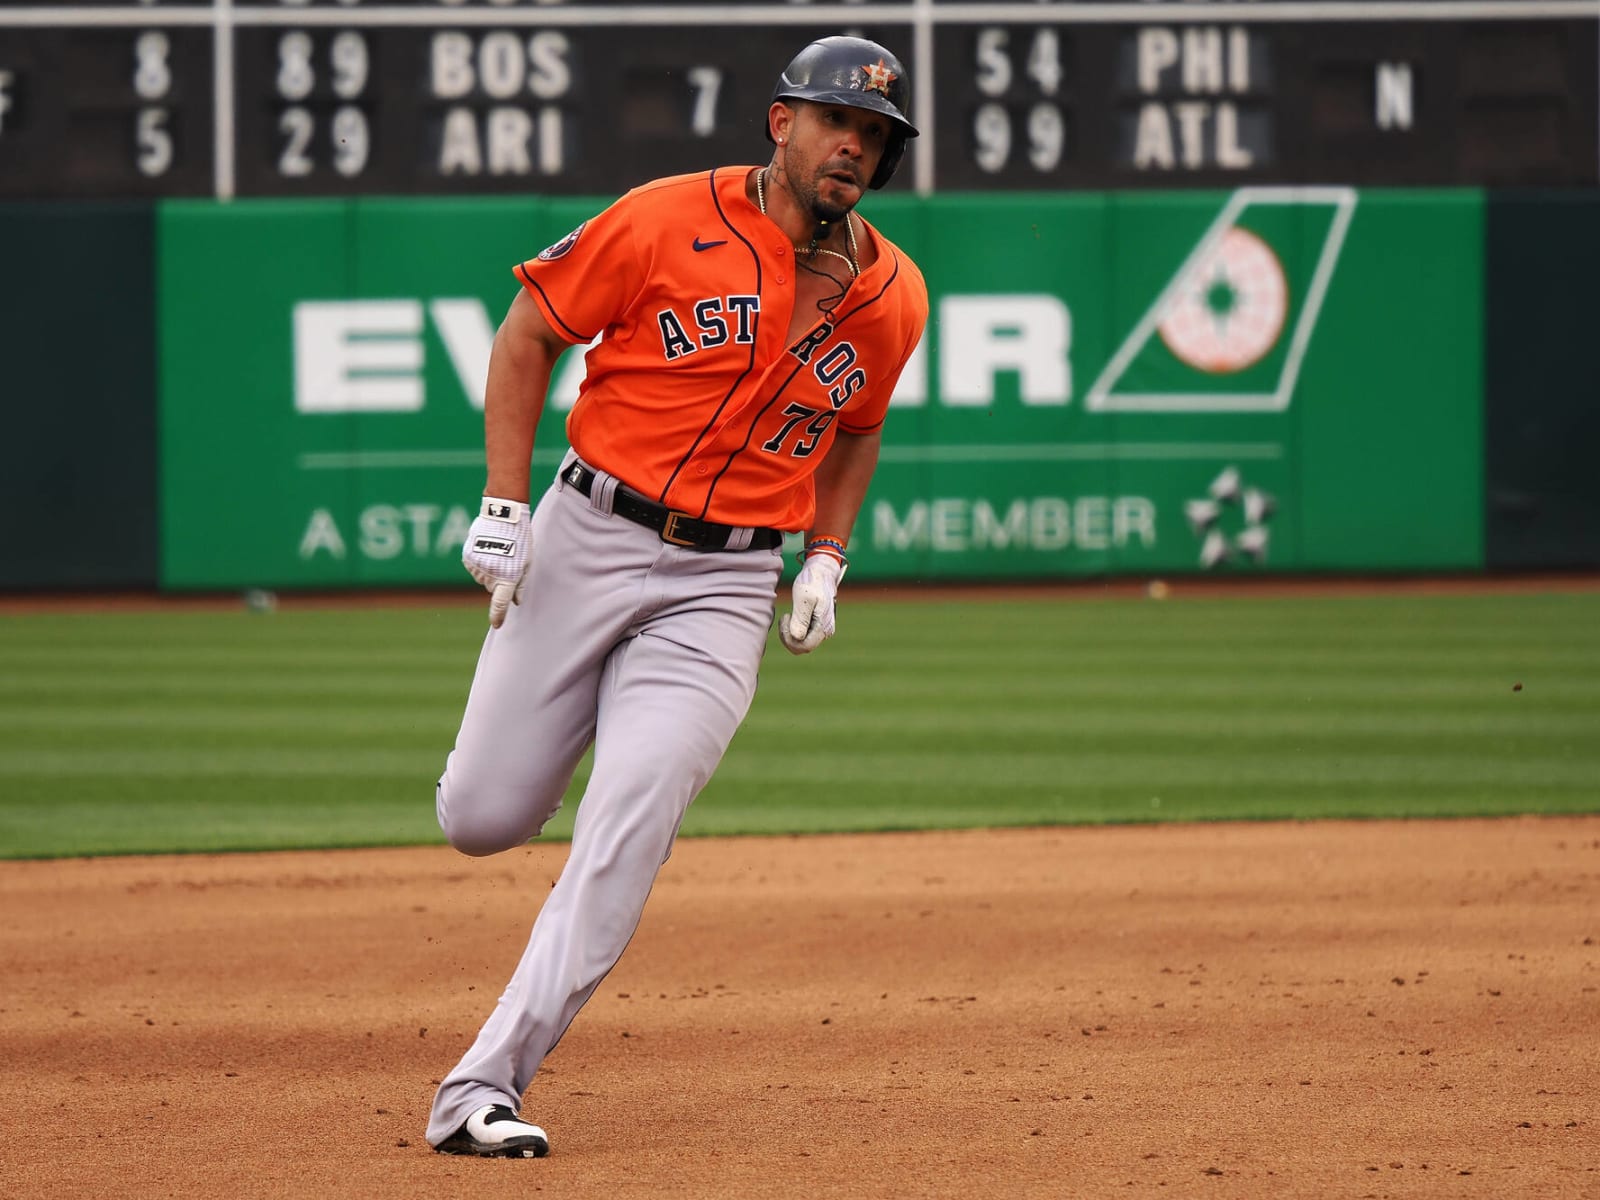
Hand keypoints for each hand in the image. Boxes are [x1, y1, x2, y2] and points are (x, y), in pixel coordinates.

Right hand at [462, 497, 530, 627]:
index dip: (498, 615)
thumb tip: (516, 601)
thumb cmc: (520, 539)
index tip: (497, 624)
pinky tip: (487, 547)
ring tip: (498, 550)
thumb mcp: (527, 562)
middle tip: (507, 561)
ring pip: (482, 577)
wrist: (502, 516)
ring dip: (489, 569)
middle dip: (499, 579)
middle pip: (492, 587)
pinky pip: (474, 567)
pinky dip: (479, 561)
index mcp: (507, 578)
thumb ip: (520, 583)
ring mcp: (477, 566)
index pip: (501, 602)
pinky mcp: (467, 557)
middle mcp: (490, 575)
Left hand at [779, 553, 843, 654]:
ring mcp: (822, 629)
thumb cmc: (812, 581)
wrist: (821, 571)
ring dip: (790, 633)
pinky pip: (802, 636)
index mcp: (824, 626)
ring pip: (801, 643)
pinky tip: (791, 616)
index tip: (785, 618)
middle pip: (802, 647)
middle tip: (784, 617)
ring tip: (787, 615)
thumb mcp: (803, 597)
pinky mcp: (817, 625)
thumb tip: (796, 637)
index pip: (803, 647)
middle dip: (788, 636)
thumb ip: (800, 618)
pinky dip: (793, 629)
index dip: (790, 639)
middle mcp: (825, 631)